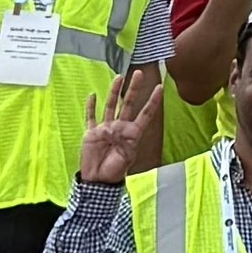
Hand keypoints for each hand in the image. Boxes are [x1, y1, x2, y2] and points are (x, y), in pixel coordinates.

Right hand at [78, 69, 158, 185]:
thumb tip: (129, 135)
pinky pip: (91, 117)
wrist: (98, 180)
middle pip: (128, 103)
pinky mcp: (91, 133)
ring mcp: (106, 128)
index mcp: (133, 132)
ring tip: (119, 77)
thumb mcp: (128, 157)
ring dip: (114, 91)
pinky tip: (92, 95)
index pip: (146, 113)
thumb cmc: (116, 171)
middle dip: (134, 88)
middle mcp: (120, 127)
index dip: (153, 101)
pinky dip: (91, 107)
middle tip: (139, 73)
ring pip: (111, 105)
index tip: (160, 87)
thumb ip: (129, 144)